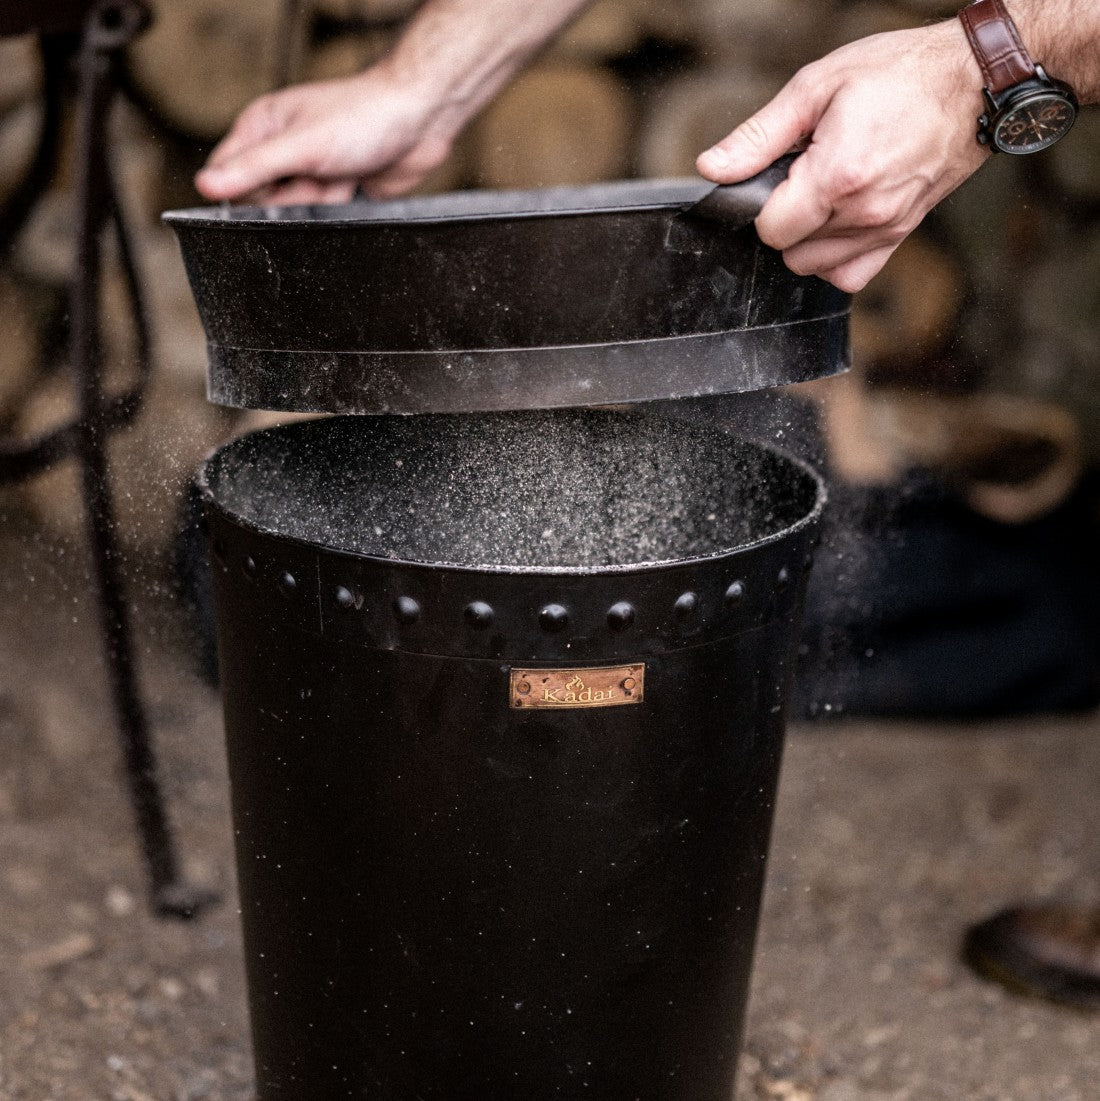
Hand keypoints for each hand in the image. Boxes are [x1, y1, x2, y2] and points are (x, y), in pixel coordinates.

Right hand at [195, 62, 459, 204]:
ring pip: (295, 211)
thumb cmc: (363, 117)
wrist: (419, 122)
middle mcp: (282, 148)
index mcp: (262, 126)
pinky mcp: (335, 190)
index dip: (242, 190)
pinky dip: (337, 208)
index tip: (271, 189)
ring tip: (339, 178)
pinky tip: (352, 188)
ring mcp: (310, 170)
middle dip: (291, 199)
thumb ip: (253, 168)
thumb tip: (206, 186)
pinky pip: (323, 216)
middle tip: (316, 177)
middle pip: (263, 199)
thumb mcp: (300, 144)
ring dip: (319, 203)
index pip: (227, 172)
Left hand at [696, 22, 988, 291]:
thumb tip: (713, 168)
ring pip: (814, 267)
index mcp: (838, 175)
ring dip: (808, 238)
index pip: (769, 229)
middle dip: (784, 218)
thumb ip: (758, 137)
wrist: (972, 82)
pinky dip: (834, 258)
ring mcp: (885, 229)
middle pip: (789, 251)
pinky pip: (848, 276)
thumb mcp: (816, 86)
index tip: (778, 174)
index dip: (761, 203)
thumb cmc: (901, 74)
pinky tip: (838, 221)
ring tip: (826, 191)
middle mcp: (864, 213)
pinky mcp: (899, 237)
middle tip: (804, 175)